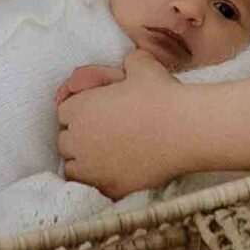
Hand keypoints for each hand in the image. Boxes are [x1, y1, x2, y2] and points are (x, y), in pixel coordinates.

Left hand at [55, 49, 190, 196]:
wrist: (185, 129)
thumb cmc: (161, 94)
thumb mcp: (141, 65)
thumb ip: (127, 61)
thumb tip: (128, 61)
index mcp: (79, 108)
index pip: (64, 113)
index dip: (79, 113)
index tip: (95, 115)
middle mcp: (78, 139)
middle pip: (65, 142)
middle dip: (78, 139)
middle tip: (101, 137)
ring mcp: (92, 167)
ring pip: (73, 168)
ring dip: (83, 163)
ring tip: (104, 158)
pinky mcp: (109, 187)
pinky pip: (93, 188)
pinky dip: (99, 182)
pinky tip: (116, 174)